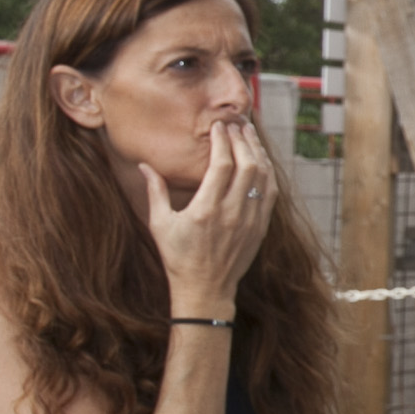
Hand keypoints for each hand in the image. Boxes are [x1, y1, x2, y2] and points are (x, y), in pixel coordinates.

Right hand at [138, 117, 276, 314]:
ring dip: (258, 153)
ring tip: (250, 135)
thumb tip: (143, 165)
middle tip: (237, 124)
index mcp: (206, 210)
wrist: (206, 289)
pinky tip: (262, 161)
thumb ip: (154, 192)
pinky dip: (268, 173)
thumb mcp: (159, 225)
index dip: (223, 142)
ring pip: (263, 178)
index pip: (221, 165)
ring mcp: (250, 220)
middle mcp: (232, 213)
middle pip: (247, 166)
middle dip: (243, 140)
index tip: (219, 126)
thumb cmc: (178, 257)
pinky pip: (270, 194)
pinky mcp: (261, 227)